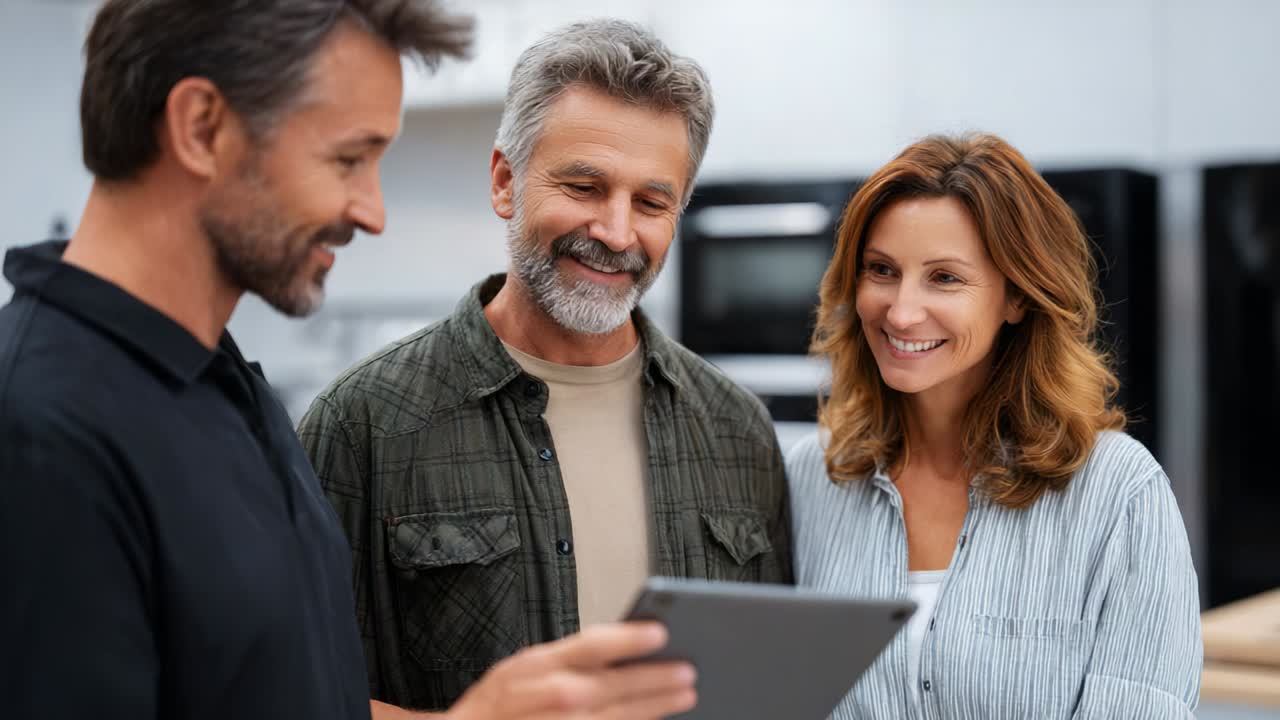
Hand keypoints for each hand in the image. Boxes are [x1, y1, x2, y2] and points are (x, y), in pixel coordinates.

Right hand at [446, 621, 696, 719]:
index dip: (628, 638)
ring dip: (655, 707)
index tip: (660, 631)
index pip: (591, 645)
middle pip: (613, 685)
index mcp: (537, 665)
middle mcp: (551, 697)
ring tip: (684, 697)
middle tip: (688, 670)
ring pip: (618, 718)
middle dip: (656, 678)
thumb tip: (621, 646)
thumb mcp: (523, 666)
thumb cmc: (496, 706)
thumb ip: (567, 658)